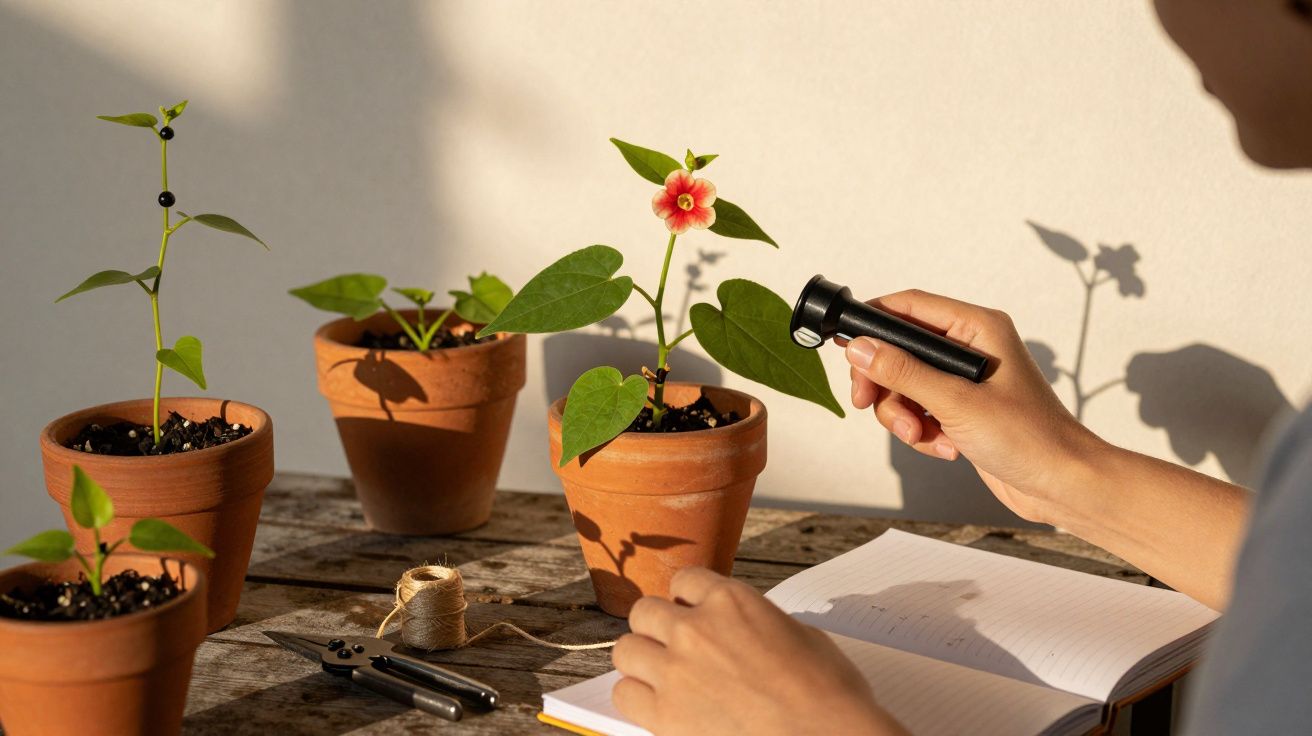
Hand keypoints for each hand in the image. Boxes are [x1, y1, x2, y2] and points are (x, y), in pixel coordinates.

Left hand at [611, 567, 906, 735]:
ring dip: (641, 660)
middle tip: (672, 646)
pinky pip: (624, 695)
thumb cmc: (829, 693)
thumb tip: (746, 632)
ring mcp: (676, 671)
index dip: (687, 599)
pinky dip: (635, 698)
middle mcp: (695, 628)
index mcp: (731, 600)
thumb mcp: (800, 635)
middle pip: (645, 612)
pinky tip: (656, 705)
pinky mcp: (665, 715)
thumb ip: (758, 623)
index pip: (684, 580)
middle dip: (657, 627)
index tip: (690, 612)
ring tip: (660, 675)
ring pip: (625, 650)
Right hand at [844, 289, 1106, 522]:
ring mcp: (964, 381)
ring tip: (922, 436)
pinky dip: (922, 432)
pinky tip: (945, 448)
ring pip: (904, 386)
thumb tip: (860, 348)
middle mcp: (969, 348)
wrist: (1062, 485)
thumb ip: (904, 372)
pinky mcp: (962, 411)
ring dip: (903, 415)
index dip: (873, 322)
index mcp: (978, 328)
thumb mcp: (956, 402)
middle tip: (867, 402)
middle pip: (899, 350)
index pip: (910, 306)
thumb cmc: (1029, 438)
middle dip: (883, 382)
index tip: (845, 344)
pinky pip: (919, 411)